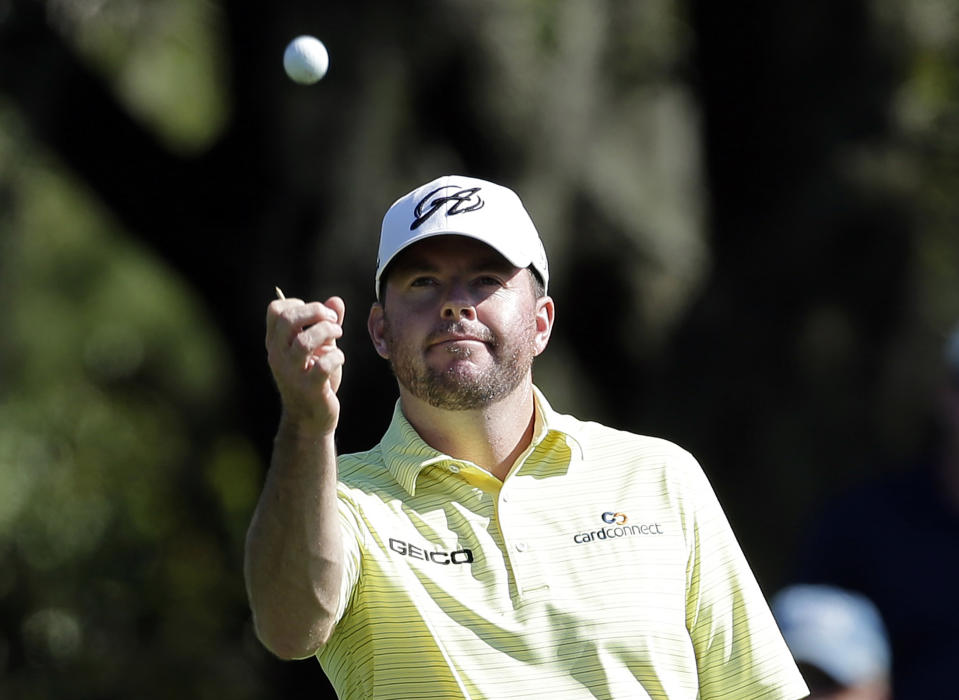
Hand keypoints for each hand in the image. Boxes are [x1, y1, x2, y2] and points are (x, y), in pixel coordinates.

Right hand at [265, 294, 345, 433]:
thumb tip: (336, 301)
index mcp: (276, 342)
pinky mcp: (309, 389)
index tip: (317, 314)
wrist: (310, 418)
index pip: (275, 310)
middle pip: (288, 320)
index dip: (299, 303)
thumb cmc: (314, 378)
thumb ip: (326, 323)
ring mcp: (292, 373)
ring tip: (338, 335)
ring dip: (327, 332)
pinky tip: (339, 358)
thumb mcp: (320, 347)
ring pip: (303, 342)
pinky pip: (322, 366)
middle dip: (315, 312)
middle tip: (333, 321)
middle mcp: (278, 355)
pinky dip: (336, 356)